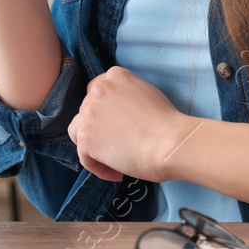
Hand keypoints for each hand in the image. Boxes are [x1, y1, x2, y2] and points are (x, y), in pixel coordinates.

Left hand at [67, 66, 195, 183]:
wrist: (170, 142)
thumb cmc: (167, 123)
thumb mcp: (147, 93)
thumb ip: (127, 97)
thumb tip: (119, 115)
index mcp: (115, 76)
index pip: (97, 91)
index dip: (104, 111)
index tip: (116, 125)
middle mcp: (98, 90)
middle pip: (86, 111)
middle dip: (99, 128)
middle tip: (119, 144)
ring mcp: (89, 113)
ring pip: (78, 131)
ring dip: (92, 146)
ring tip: (113, 159)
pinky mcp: (86, 137)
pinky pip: (84, 156)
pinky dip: (98, 167)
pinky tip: (117, 173)